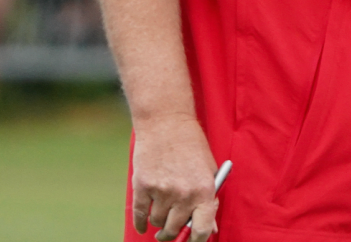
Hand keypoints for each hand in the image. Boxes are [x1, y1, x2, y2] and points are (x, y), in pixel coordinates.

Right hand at [131, 115, 220, 241]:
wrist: (166, 121)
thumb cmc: (191, 145)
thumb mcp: (208, 169)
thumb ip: (208, 200)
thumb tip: (210, 229)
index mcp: (204, 190)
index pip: (202, 230)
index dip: (196, 240)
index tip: (191, 241)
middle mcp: (184, 194)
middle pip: (175, 230)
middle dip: (172, 233)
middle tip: (170, 231)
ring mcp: (162, 191)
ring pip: (157, 223)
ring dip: (158, 222)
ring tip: (161, 212)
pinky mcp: (142, 186)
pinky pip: (139, 215)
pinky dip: (140, 223)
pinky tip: (143, 224)